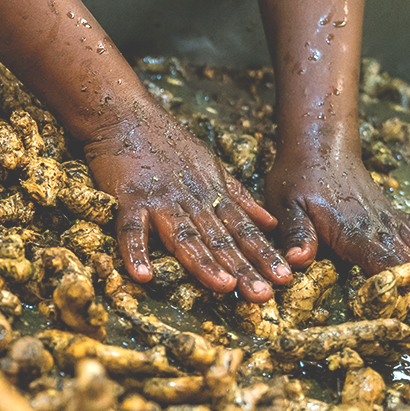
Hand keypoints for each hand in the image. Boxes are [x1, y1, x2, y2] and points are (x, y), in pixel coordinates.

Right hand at [83, 101, 291, 302]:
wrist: (125, 115)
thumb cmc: (167, 143)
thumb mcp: (211, 166)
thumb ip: (238, 198)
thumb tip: (269, 223)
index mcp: (211, 195)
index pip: (243, 230)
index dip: (264, 254)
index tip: (284, 278)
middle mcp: (191, 200)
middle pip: (220, 239)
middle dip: (244, 267)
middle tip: (264, 295)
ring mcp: (160, 201)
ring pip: (185, 236)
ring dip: (204, 263)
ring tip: (223, 287)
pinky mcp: (129, 199)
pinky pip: (131, 229)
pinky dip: (135, 252)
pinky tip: (143, 276)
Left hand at [265, 153, 409, 333]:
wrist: (318, 147)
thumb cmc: (298, 179)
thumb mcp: (286, 206)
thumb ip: (295, 234)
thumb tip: (297, 261)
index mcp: (354, 231)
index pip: (385, 261)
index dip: (407, 282)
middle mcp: (381, 229)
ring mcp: (393, 223)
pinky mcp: (397, 218)